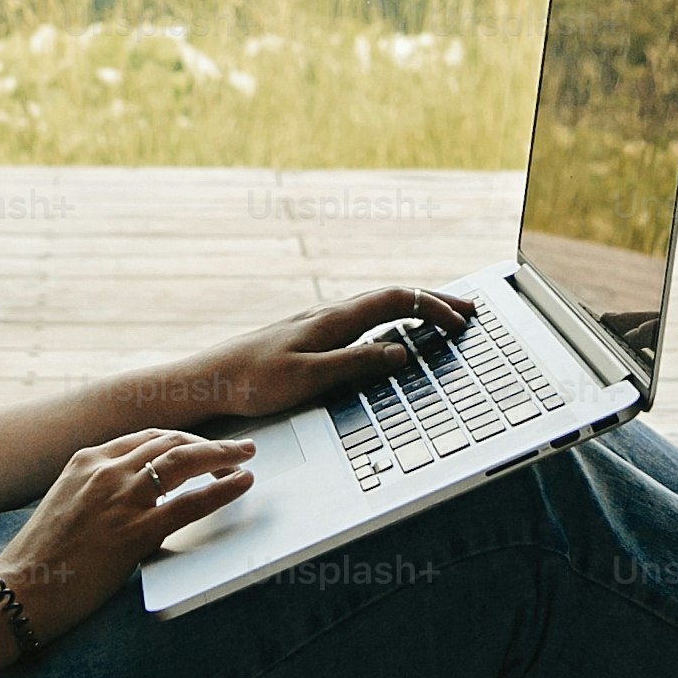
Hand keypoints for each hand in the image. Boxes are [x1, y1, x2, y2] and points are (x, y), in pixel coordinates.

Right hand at [0, 428, 257, 641]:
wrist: (18, 592)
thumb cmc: (41, 561)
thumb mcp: (66, 507)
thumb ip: (97, 494)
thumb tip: (137, 499)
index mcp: (85, 461)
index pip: (145, 438)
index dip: (180, 439)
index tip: (201, 446)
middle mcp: (104, 471)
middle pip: (170, 442)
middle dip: (207, 443)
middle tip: (236, 449)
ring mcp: (120, 498)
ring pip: (184, 460)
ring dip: (222, 455)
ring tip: (245, 457)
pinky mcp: (133, 531)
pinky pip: (191, 502)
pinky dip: (223, 489)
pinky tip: (241, 484)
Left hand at [161, 284, 481, 429]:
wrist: (209, 379)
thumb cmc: (252, 381)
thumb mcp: (309, 378)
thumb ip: (356, 363)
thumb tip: (402, 350)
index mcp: (333, 320)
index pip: (395, 301)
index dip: (433, 308)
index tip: (461, 323)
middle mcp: (328, 314)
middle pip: (392, 296)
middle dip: (434, 301)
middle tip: (468, 310)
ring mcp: (319, 322)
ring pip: (377, 305)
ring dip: (414, 308)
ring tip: (442, 318)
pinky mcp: (309, 335)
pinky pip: (363, 318)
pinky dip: (391, 319)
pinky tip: (392, 333)